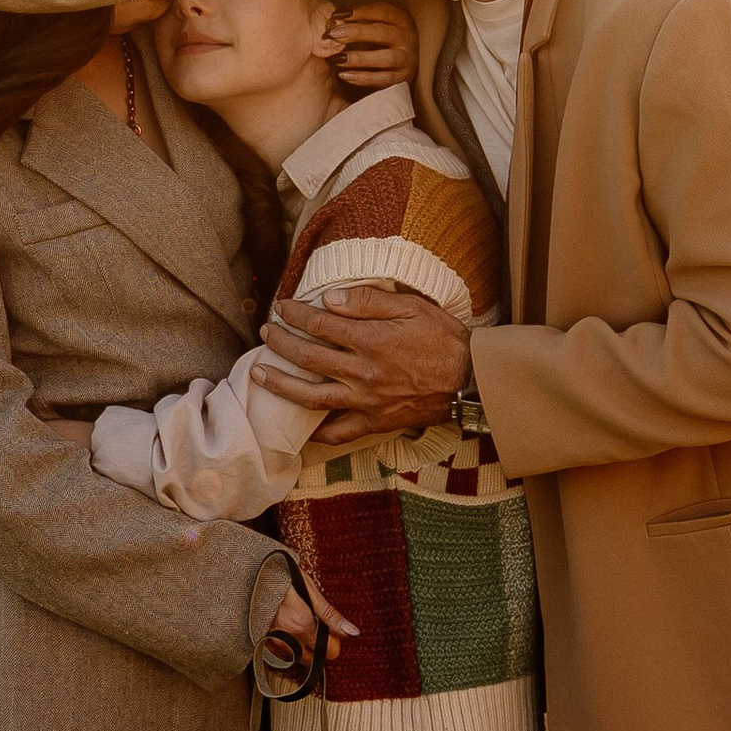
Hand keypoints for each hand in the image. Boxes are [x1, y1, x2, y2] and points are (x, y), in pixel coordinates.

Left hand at [251, 282, 470, 447]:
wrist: (472, 379)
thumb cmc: (444, 338)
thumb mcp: (411, 306)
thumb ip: (367, 300)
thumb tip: (327, 298)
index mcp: (371, 339)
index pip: (319, 323)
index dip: (295, 313)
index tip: (282, 306)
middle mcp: (362, 372)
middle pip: (308, 357)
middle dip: (280, 343)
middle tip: (265, 332)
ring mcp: (366, 401)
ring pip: (311, 396)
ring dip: (281, 384)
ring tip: (259, 373)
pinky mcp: (375, 422)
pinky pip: (339, 432)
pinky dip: (316, 432)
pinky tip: (300, 426)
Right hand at [259, 573, 360, 687]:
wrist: (245, 574)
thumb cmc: (277, 576)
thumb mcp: (308, 589)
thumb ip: (329, 615)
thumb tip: (352, 632)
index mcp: (301, 625)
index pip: (327, 652)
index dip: (329, 640)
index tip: (325, 628)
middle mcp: (285, 639)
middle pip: (311, 660)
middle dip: (314, 647)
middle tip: (309, 625)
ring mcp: (269, 643)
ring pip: (293, 658)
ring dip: (296, 646)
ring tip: (291, 621)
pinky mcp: (257, 643)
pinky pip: (276, 653)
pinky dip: (281, 644)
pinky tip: (278, 626)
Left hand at [331, 0, 418, 89]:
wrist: (408, 62)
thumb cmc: (387, 39)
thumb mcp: (381, 23)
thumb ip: (361, 20)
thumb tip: (334, 20)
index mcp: (401, 20)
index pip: (381, 12)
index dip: (359, 12)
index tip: (337, 16)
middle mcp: (407, 38)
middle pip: (382, 33)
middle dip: (356, 33)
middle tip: (332, 35)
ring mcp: (407, 59)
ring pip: (385, 58)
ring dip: (359, 58)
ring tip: (337, 58)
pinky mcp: (402, 78)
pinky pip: (383, 79)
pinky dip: (363, 78)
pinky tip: (345, 75)